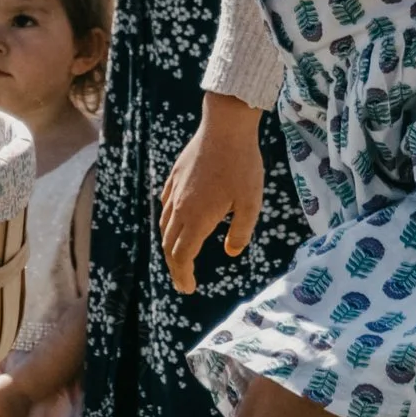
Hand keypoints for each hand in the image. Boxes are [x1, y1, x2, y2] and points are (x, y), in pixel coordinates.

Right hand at [160, 92, 266, 291]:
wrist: (225, 127)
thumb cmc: (242, 166)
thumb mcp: (251, 203)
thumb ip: (241, 232)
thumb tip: (231, 251)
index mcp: (197, 219)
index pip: (182, 256)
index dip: (183, 276)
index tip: (188, 288)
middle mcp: (180, 208)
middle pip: (169, 244)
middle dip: (174, 266)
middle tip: (183, 280)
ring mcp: (175, 190)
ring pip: (164, 225)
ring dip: (170, 245)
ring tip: (180, 253)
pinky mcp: (175, 176)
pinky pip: (166, 205)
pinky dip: (168, 221)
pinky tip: (177, 219)